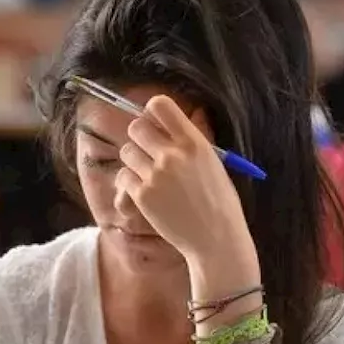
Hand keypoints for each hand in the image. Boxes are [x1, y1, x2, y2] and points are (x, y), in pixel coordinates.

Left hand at [115, 95, 254, 270]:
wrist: (217, 238)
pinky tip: (144, 193)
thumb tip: (177, 121)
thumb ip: (192, 142)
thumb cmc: (220, 201)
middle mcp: (173, 155)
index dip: (153, 112)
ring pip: (126, 152)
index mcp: (194, 142)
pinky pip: (123, 177)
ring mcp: (156, 175)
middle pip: (135, 127)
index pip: (160, 105)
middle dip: (140, 138)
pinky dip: (129, 184)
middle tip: (149, 153)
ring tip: (149, 176)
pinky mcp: (142, 195)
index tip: (156, 125)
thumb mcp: (214, 163)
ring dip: (134, 162)